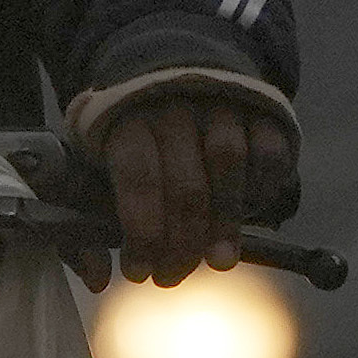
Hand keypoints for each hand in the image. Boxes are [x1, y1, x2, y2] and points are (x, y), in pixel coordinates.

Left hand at [87, 92, 296, 280]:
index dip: (142, 232)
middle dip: (180, 243)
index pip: (138, 177)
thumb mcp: (96, 171)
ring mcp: (221, 105)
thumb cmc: (134, 144)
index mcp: (128, 119)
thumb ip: (88, 225)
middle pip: (185, 184)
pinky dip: (260, 191)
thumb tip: (96, 280)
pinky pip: (268, 155)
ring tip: (217, 261)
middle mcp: (176, 107)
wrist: (180, 77)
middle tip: (172, 277)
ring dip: (224, 222)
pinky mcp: (261, 110)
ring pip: (228, 165)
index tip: (140, 273)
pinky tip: (247, 216)